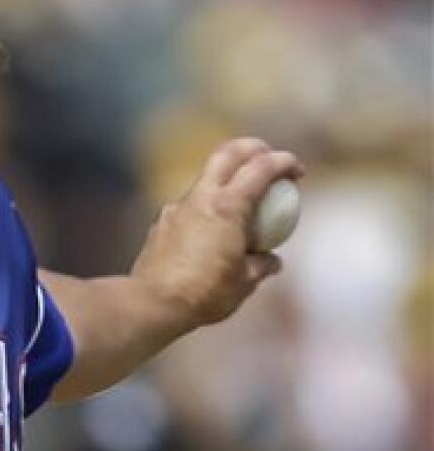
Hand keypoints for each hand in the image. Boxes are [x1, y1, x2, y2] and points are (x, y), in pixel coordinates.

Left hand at [131, 137, 303, 331]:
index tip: (298, 171)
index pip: (260, 168)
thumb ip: (262, 264)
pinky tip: (215, 228)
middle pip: (226, 153)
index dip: (283, 162)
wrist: (152, 302)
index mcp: (227, 207)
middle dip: (252, 148)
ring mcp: (177, 207)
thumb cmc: (205, 293)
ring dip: (228, 178)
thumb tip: (272, 260)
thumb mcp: (246, 281)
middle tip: (269, 157)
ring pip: (206, 178)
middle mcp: (199, 198)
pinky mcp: (162, 221)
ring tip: (245, 199)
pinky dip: (209, 204)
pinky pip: (190, 204)